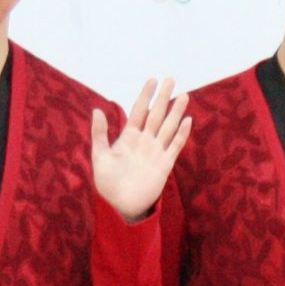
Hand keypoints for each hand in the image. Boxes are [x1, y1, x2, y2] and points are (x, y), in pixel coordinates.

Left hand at [91, 79, 191, 221]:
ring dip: (176, 112)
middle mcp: (144, 141)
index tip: (152, 80)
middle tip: (171, 79)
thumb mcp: (100, 157)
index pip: (139, 111)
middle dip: (163, 98)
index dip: (145, 95)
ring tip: (183, 96)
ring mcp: (156, 152)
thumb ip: (100, 134)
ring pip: (168, 127)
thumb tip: (96, 110)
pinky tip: (188, 120)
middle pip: (156, 114)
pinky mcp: (164, 164)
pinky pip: (175, 146)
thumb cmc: (108, 183)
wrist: (121, 205)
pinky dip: (181, 134)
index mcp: (128, 137)